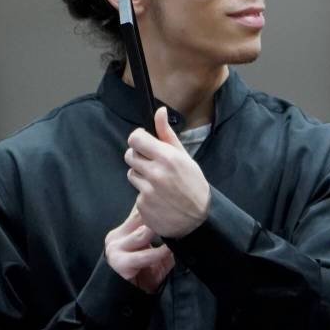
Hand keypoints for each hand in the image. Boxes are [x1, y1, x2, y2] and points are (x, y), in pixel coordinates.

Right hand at [104, 205, 173, 292]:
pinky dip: (159, 252)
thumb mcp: (155, 252)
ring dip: (160, 230)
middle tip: (180, 209)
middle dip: (159, 214)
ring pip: (142, 233)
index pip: (138, 210)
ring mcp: (115, 249)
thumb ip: (161, 237)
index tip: (173, 198)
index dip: (155, 202)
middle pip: (139, 217)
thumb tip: (181, 222)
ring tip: (177, 226)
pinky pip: (144, 256)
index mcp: (123, 230)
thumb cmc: (145, 275)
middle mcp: (116, 236)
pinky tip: (169, 249)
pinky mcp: (119, 263)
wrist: (130, 299)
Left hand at [125, 107, 210, 238]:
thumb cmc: (193, 184)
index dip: (138, 139)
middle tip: (152, 164)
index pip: (135, 138)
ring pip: (131, 174)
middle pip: (129, 155)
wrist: (199, 218)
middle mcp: (156, 173)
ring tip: (158, 183)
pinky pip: (136, 193)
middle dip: (138, 157)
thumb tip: (160, 111)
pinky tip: (158, 198)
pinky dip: (144, 195)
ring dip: (141, 176)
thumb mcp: (184, 156)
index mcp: (167, 157)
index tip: (144, 143)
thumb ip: (167, 134)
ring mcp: (148, 191)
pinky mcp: (143, 206)